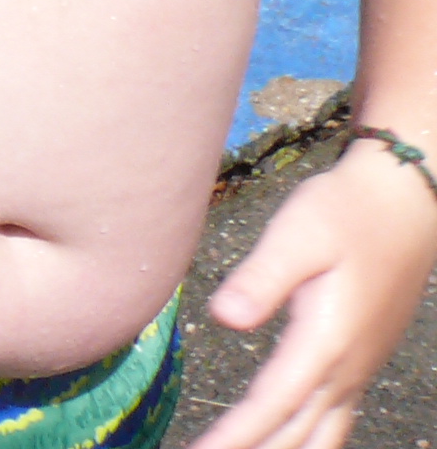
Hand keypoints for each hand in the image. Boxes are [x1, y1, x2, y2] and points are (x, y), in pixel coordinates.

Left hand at [191, 143, 436, 448]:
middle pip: (295, 433)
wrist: (405, 204)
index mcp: (325, 342)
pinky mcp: (360, 362)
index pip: (271, 405)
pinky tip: (291, 445)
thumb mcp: (296, 235)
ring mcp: (358, 369)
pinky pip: (335, 422)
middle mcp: (345, 368)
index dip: (233, 436)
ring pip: (321, 436)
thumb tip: (223, 319)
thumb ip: (260, 279)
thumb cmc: (344, 213)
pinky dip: (309, 443)